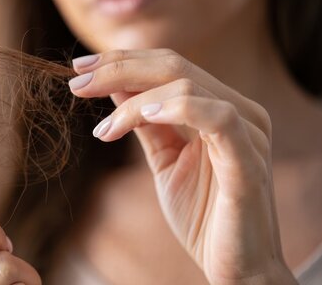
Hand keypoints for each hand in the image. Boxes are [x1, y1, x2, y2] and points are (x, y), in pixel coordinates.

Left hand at [69, 49, 296, 283]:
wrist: (236, 268)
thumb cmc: (202, 215)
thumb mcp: (166, 159)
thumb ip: (147, 123)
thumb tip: (114, 86)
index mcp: (219, 107)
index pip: (168, 65)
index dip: (122, 61)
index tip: (79, 68)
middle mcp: (239, 111)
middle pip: (173, 66)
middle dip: (118, 68)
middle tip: (77, 81)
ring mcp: (248, 133)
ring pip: (186, 86)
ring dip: (133, 101)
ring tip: (104, 130)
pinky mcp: (248, 161)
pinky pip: (218, 118)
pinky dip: (177, 110)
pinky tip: (142, 118)